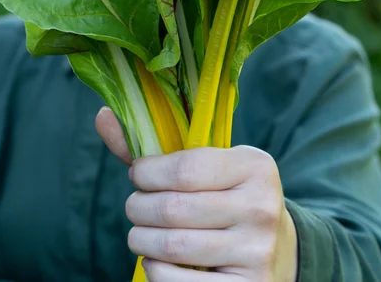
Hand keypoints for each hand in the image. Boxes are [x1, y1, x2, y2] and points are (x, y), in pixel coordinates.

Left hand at [95, 107, 298, 281]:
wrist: (278, 251)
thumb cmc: (227, 199)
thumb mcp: (207, 168)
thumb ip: (155, 147)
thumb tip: (102, 115)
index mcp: (255, 166)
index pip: (183, 169)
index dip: (147, 172)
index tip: (138, 175)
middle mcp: (262, 207)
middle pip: (171, 209)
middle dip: (138, 208)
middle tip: (136, 207)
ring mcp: (257, 251)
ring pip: (171, 246)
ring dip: (141, 240)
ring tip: (142, 234)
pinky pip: (177, 280)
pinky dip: (155, 270)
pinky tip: (159, 260)